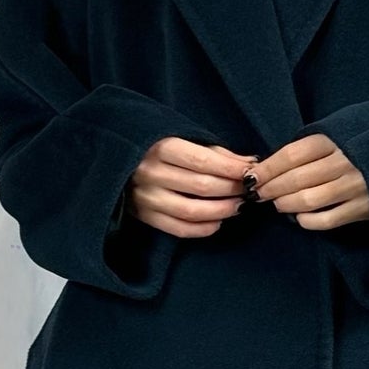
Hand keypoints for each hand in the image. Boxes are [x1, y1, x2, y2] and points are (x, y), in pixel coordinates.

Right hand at [124, 136, 257, 237]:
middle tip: (248, 189)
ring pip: (192, 211)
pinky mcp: (145, 216)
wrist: (116, 160)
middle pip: (201, 186)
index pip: (203, 161)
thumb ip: (214, 152)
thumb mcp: (181, 138)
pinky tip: (218, 222)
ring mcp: (146, 197)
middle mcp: (151, 173)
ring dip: (222, 210)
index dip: (231, 169)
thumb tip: (248, 163)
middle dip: (231, 189)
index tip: (251, 171)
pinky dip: (204, 229)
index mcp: (159, 147)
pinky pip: (179, 229)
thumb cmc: (156, 146)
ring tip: (237, 205)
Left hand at [247, 134, 368, 230]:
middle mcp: (346, 162)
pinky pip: (326, 220)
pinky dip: (306, 221)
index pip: (291, 155)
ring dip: (285, 204)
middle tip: (259, 193)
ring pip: (307, 201)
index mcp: (337, 138)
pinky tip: (299, 217)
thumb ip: (314, 144)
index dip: (267, 168)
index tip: (252, 177)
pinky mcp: (365, 209)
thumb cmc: (367, 141)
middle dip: (270, 188)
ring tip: (278, 204)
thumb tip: (273, 162)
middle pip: (295, 179)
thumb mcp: (343, 129)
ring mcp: (357, 186)